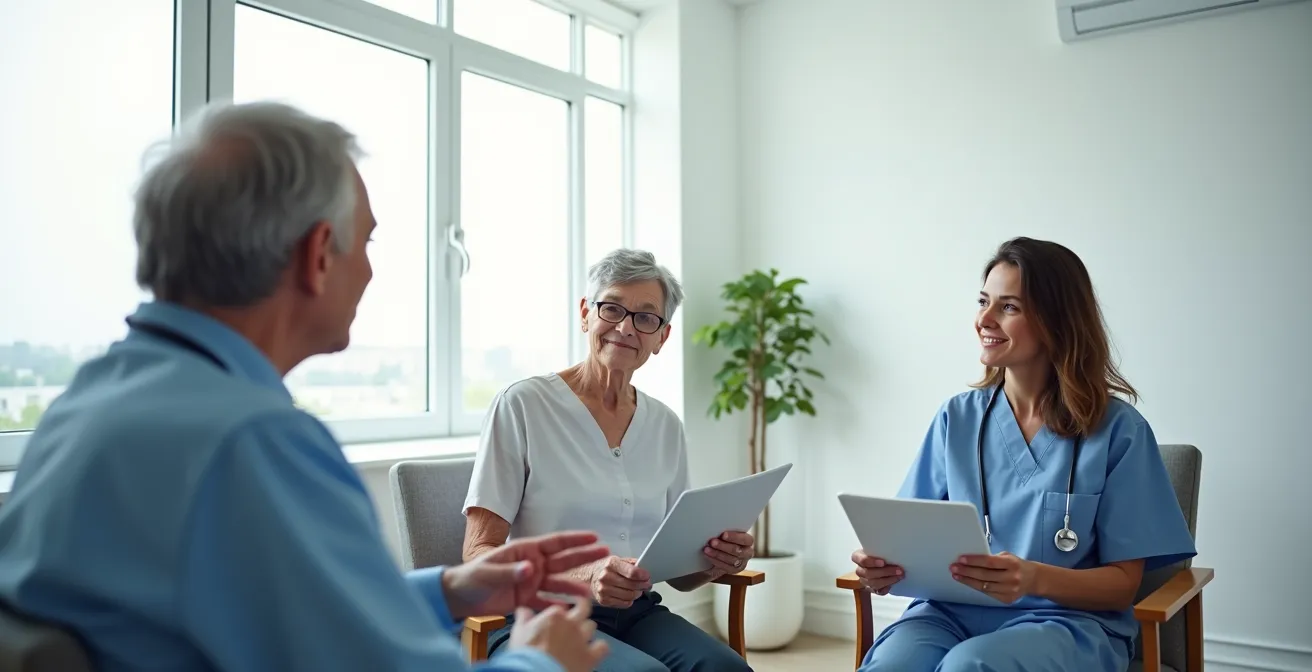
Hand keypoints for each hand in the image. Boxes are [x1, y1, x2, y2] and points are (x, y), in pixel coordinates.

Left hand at [442, 530, 608, 618]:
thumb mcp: (488, 572)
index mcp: (524, 551)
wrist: (459, 597)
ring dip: (574, 587)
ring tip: (590, 593)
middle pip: (563, 561)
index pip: (554, 543)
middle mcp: (532, 565)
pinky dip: (559, 606)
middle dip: (584, 557)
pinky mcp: (527, 600)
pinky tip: (572, 610)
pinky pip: (548, 603)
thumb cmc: (471, 577)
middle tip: (605, 554)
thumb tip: (530, 569)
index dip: (575, 540)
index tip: (594, 537)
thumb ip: (510, 571)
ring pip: (559, 583)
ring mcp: (531, 583)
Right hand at [508, 598, 609, 671]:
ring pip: (592, 625)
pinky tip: (595, 650)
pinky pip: (603, 646)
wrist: (538, 671)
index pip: (560, 607)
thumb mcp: (519, 632)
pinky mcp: (590, 655)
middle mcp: (571, 623)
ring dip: (587, 629)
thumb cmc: (526, 654)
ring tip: (581, 636)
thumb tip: (523, 610)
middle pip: (584, 608)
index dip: (559, 612)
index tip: (556, 616)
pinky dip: (600, 647)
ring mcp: (582, 638)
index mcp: (555, 615)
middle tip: (578, 612)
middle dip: (582, 609)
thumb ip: (524, 618)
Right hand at [589, 556, 651, 607]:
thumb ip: (631, 563)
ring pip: (630, 596)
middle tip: (647, 584)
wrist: (589, 576)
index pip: (632, 572)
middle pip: (632, 585)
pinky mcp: (604, 600)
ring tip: (638, 590)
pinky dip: (630, 600)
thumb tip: (644, 568)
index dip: (643, 575)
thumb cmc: (606, 568)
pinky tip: (628, 595)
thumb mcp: (618, 559)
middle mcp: (606, 576)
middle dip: (643, 585)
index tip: (647, 576)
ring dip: (638, 594)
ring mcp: (604, 590)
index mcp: (611, 564)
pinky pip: (624, 603)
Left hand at [702, 530, 753, 576]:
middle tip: (712, 542)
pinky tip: (708, 556)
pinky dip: (715, 561)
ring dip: (717, 554)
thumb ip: (726, 532)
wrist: (720, 552)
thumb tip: (716, 527)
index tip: (723, 534)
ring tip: (707, 549)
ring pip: (731, 560)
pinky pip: (725, 567)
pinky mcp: (734, 570)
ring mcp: (742, 563)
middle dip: (723, 546)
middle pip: (737, 550)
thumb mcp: (727, 534)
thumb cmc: (724, 538)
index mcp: (748, 541)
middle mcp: (748, 552)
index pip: (745, 539)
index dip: (734, 537)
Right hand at [852, 549, 902, 594]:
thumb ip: (881, 550)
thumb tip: (894, 551)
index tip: (883, 562)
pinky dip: (887, 588)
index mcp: (857, 557)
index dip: (871, 562)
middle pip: (868, 573)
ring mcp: (864, 581)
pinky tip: (894, 582)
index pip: (861, 560)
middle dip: (885, 572)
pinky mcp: (872, 589)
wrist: (878, 562)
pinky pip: (879, 591)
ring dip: (888, 580)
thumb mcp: (877, 548)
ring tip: (900, 576)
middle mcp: (859, 570)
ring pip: (873, 584)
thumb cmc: (878, 553)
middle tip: (898, 570)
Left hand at [951, 551, 1036, 603]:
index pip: (990, 562)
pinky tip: (968, 582)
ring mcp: (1010, 590)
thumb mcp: (1007, 556)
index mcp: (1012, 564)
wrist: (1033, 579)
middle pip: (985, 575)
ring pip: (984, 586)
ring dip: (968, 581)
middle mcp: (1012, 578)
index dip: (974, 561)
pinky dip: (976, 587)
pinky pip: (988, 593)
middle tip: (953, 568)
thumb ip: (992, 559)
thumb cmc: (1016, 564)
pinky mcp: (1007, 599)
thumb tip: (971, 560)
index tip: (960, 559)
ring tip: (956, 575)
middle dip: (967, 571)